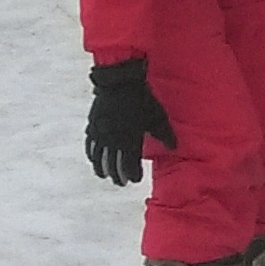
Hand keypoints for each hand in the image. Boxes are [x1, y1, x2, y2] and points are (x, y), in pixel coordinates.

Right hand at [85, 58, 171, 185]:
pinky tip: (93, 158)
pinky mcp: (93, 125)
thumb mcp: (158, 117)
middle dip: (116, 175)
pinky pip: (90, 145)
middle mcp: (112, 140)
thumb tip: (174, 148)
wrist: (120, 82)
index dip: (132, 174)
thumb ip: (165, 135)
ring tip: (104, 175)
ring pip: (98, 157)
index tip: (135, 180)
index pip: (129, 165)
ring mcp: (101, 133)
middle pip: (112, 165)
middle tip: (121, 183)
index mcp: (129, 140)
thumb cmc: (143, 100)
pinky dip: (92, 154)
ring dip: (101, 168)